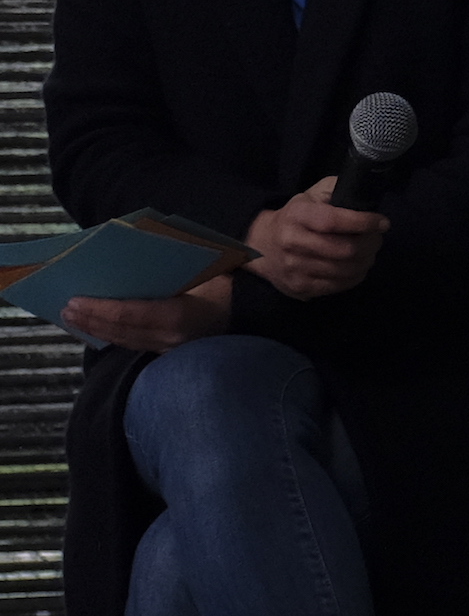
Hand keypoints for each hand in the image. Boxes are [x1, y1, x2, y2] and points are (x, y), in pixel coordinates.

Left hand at [62, 274, 232, 351]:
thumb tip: (132, 260)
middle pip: (122, 332)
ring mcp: (171, 351)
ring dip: (96, 330)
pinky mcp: (170, 355)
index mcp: (181, 316)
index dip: (101, 309)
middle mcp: (172, 339)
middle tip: (66, 308)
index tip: (76, 300)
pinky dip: (113, 336)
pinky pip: (135, 345)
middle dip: (91, 320)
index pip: (131, 315)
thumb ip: (170, 271)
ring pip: (125, 342)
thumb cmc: (228, 285)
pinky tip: (98, 329)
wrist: (254, 312)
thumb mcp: (204, 272)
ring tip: (74, 319)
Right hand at [246, 181, 389, 300]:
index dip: (363, 222)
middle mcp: (292, 242)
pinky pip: (338, 286)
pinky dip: (356, 276)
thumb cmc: (295, 217)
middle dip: (371, 243)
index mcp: (297, 215)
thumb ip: (335, 189)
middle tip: (377, 238)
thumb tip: (364, 192)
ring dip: (366, 260)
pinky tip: (358, 266)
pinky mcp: (300, 287)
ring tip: (369, 251)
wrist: (261, 245)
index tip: (382, 222)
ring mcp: (295, 268)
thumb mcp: (311, 195)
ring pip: (345, 270)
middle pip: (345, 249)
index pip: (333, 221)